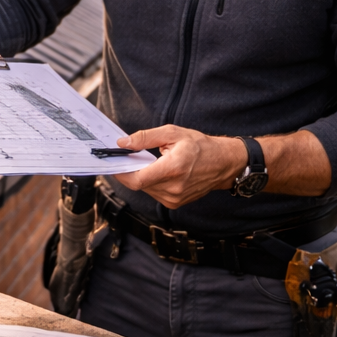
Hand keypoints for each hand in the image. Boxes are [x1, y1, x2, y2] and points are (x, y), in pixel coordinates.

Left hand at [110, 126, 244, 208]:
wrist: (223, 164)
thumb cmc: (200, 146)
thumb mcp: (172, 133)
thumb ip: (145, 138)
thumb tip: (123, 143)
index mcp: (173, 169)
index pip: (137, 180)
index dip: (121, 173)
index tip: (113, 164)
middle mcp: (173, 188)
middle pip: (139, 184)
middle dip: (132, 171)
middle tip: (132, 157)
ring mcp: (175, 198)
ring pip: (146, 189)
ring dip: (143, 177)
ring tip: (153, 163)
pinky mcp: (175, 203)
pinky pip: (155, 193)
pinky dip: (152, 183)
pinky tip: (161, 172)